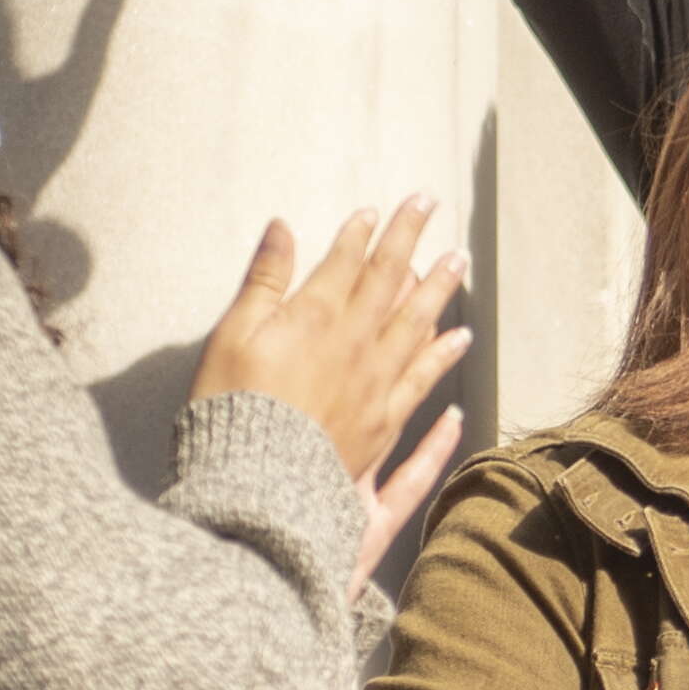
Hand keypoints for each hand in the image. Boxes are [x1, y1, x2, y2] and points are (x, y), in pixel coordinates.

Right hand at [193, 203, 475, 559]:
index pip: (347, 261)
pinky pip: (423, 379)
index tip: (376, 209)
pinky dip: (443, 354)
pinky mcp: (385, 422)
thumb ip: (263, 280)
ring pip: (418, 324)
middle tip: (429, 204)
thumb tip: (282, 227)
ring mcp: (377, 383)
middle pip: (391, 281)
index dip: (361, 232)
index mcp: (315, 316)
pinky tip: (459, 339)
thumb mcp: (231, 335)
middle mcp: (356, 343)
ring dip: (439, 289)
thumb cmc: (230, 408)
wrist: (254, 485)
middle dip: (409, 239)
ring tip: (457, 261)